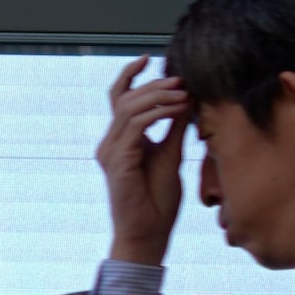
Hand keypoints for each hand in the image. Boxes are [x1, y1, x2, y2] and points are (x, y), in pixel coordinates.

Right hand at [97, 55, 189, 266]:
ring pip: (129, 107)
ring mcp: (111, 152)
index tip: (152, 59)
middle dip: (154, 84)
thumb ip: (173, 129)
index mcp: (120, 142)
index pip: (119, 98)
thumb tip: (185, 100)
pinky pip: (136, 125)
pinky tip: (177, 110)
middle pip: (125, 98)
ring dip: (158, 96)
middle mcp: (110, 144)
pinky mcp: (118, 161)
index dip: (131, 75)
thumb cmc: (157, 203)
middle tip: (181, 80)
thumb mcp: (170, 156)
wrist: (148, 234)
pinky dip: (158, 113)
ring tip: (183, 93)